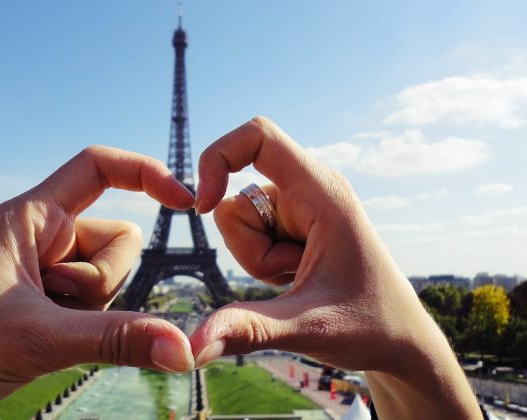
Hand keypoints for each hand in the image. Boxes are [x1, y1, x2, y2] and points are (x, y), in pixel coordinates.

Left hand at [0, 146, 194, 417]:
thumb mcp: (38, 338)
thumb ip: (117, 341)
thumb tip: (184, 349)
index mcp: (33, 217)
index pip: (98, 167)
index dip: (146, 173)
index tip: (185, 202)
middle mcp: (45, 238)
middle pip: (120, 239)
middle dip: (103, 279)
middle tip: (53, 301)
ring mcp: (49, 271)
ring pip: (112, 277)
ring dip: (92, 308)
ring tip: (41, 324)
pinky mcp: (51, 302)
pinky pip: (98, 306)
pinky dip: (86, 326)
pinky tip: (44, 340)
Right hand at [191, 117, 479, 418]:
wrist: (399, 341)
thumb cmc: (370, 327)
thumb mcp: (306, 327)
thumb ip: (248, 329)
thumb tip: (191, 346)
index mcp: (322, 193)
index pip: (259, 136)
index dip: (219, 156)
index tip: (201, 205)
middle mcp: (310, 191)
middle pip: (237, 198)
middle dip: (248, 248)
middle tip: (293, 274)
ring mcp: (300, 208)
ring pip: (239, 221)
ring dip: (257, 258)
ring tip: (299, 277)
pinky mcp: (293, 225)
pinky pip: (250, 236)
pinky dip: (262, 263)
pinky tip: (297, 277)